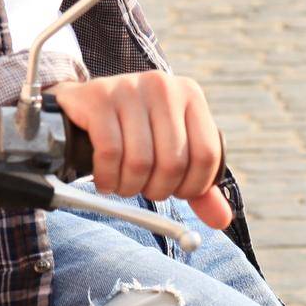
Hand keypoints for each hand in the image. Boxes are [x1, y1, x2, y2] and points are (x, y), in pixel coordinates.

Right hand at [46, 71, 231, 229]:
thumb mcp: (170, 152)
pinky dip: (107, 178)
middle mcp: (162, 86)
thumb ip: (198, 185)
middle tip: (143, 189)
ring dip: (129, 187)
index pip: (207, 155)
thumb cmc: (134, 133)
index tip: (175, 191)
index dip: (193, 186)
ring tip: (122, 184)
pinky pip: (109, 153)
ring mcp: (128, 88)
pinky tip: (104, 180)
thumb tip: (222, 220)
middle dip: (157, 190)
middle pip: (173, 162)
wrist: (83, 105)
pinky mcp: (98, 98)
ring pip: (140, 161)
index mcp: (189, 95)